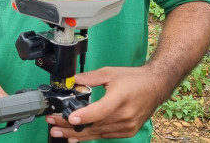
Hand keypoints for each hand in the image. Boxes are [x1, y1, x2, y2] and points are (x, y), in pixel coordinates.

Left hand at [45, 66, 163, 141]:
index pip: (102, 110)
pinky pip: (105, 136)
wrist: (156, 86)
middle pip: (95, 124)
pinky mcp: (127, 132)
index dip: (86, 116)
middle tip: (53, 123)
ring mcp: (127, 126)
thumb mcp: (110, 72)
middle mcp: (125, 115)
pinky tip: (75, 137)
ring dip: (76, 133)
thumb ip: (90, 78)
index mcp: (121, 97)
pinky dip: (89, 136)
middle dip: (70, 125)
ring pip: (97, 133)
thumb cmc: (134, 79)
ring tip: (58, 131)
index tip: (71, 118)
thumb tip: (71, 81)